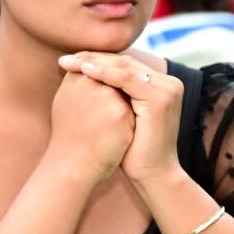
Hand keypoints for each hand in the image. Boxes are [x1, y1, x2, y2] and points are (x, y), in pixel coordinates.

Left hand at [58, 52, 182, 185]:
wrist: (151, 175)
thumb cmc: (131, 150)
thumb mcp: (120, 115)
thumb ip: (112, 94)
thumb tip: (82, 74)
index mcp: (159, 84)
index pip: (125, 64)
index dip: (96, 59)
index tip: (70, 60)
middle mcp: (167, 82)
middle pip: (124, 62)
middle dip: (93, 58)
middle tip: (66, 59)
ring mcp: (167, 89)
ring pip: (125, 67)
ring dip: (95, 63)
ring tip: (71, 63)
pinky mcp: (160, 99)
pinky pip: (127, 80)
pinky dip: (105, 74)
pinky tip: (85, 71)